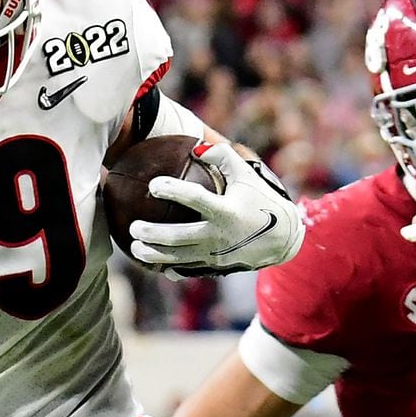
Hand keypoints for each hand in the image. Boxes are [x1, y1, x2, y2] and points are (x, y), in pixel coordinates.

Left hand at [129, 142, 302, 274]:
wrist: (283, 238)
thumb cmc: (260, 200)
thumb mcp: (247, 175)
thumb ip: (223, 156)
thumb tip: (196, 147)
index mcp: (226, 210)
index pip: (194, 199)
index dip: (172, 191)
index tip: (153, 185)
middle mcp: (219, 234)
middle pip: (178, 237)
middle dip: (152, 233)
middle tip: (133, 226)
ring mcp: (216, 254)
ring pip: (178, 257)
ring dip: (153, 254)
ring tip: (134, 247)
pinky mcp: (215, 266)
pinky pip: (187, 268)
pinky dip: (169, 267)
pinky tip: (153, 263)